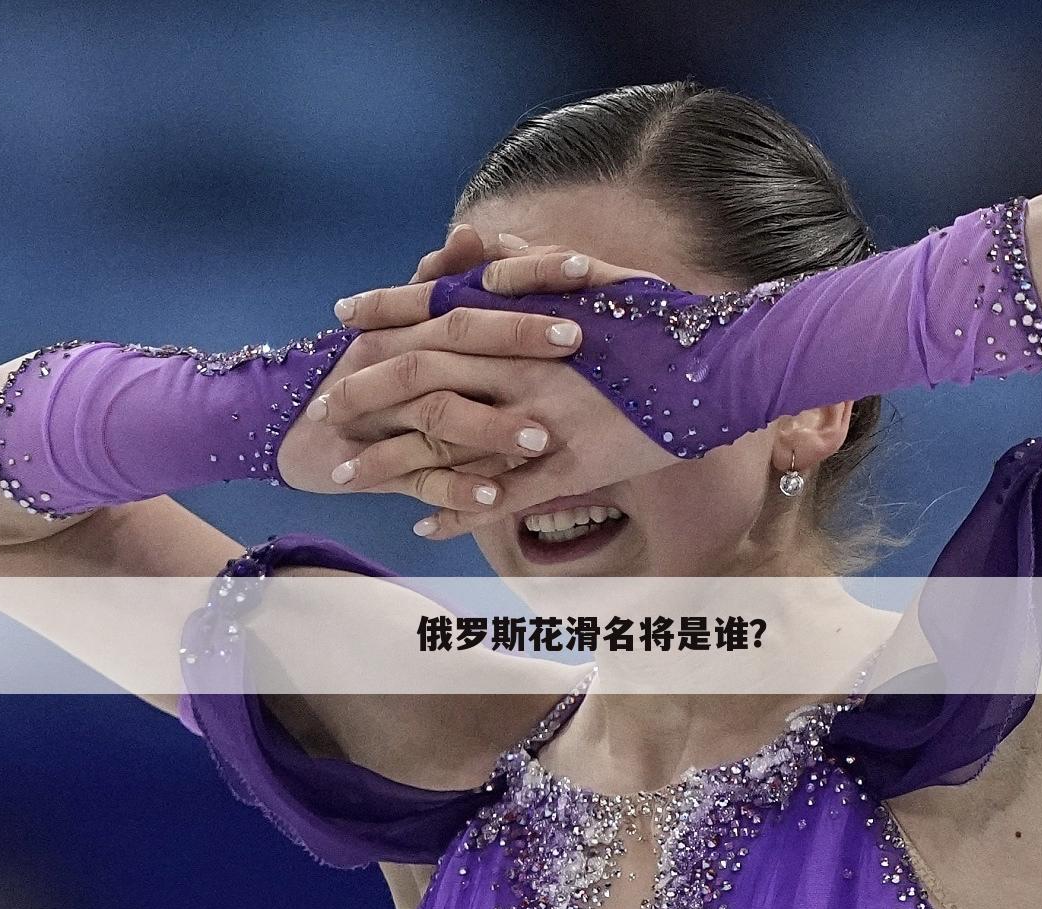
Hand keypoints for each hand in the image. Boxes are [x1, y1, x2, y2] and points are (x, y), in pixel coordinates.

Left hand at [326, 230, 678, 539]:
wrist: (722, 366)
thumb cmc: (661, 321)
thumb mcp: (594, 278)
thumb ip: (529, 263)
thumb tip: (476, 250)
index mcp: (525, 321)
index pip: (433, 314)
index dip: (382, 316)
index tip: (339, 319)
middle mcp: (522, 370)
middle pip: (420, 379)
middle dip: (362, 394)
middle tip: (319, 409)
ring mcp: (542, 422)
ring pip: (446, 444)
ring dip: (390, 462)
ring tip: (344, 474)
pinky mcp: (568, 466)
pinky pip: (501, 496)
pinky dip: (457, 511)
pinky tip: (420, 525)